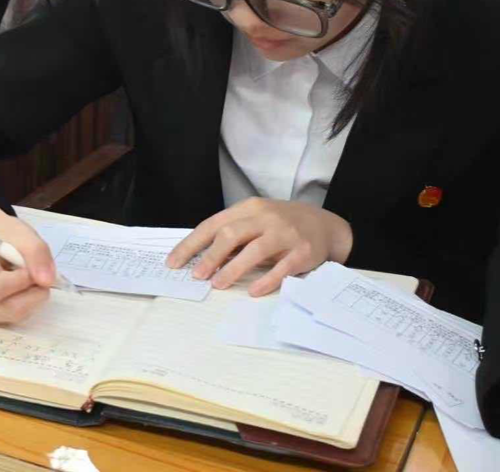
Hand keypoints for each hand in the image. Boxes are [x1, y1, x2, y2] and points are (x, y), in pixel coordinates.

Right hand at [0, 201, 56, 324]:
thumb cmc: (1, 234)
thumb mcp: (22, 233)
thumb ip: (36, 253)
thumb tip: (47, 281)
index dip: (22, 281)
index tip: (30, 267)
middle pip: (7, 307)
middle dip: (33, 292)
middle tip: (36, 274)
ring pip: (13, 315)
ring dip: (31, 298)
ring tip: (27, 279)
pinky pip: (12, 318)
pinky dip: (24, 304)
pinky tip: (19, 289)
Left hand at [166, 197, 353, 296]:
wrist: (325, 224)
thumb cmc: (281, 224)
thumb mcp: (255, 220)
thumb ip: (232, 234)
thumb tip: (200, 257)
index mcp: (248, 209)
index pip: (212, 224)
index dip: (191, 244)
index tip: (174, 262)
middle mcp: (265, 218)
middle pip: (231, 234)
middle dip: (210, 256)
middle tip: (196, 275)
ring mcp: (285, 234)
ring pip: (254, 250)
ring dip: (233, 268)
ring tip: (217, 284)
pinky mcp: (303, 252)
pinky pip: (282, 267)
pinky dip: (266, 280)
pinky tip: (252, 291)